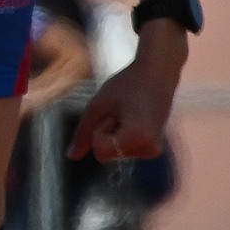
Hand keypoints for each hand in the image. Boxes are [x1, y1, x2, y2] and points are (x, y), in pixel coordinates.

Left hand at [72, 34, 181, 162]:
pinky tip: (133, 118)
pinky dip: (121, 135)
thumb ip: (83, 133)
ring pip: (113, 152)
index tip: (114, 113)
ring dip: (114, 132)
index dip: (99, 131)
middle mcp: (149, 149)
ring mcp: (153, 150)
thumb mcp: (97, 106)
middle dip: (107, 132)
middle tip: (123, 110)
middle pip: (106, 153)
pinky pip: (122, 149)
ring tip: (129, 112)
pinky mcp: (152, 148)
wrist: (158, 73)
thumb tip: (72, 156)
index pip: (100, 152)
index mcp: (138, 138)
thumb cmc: (127, 85)